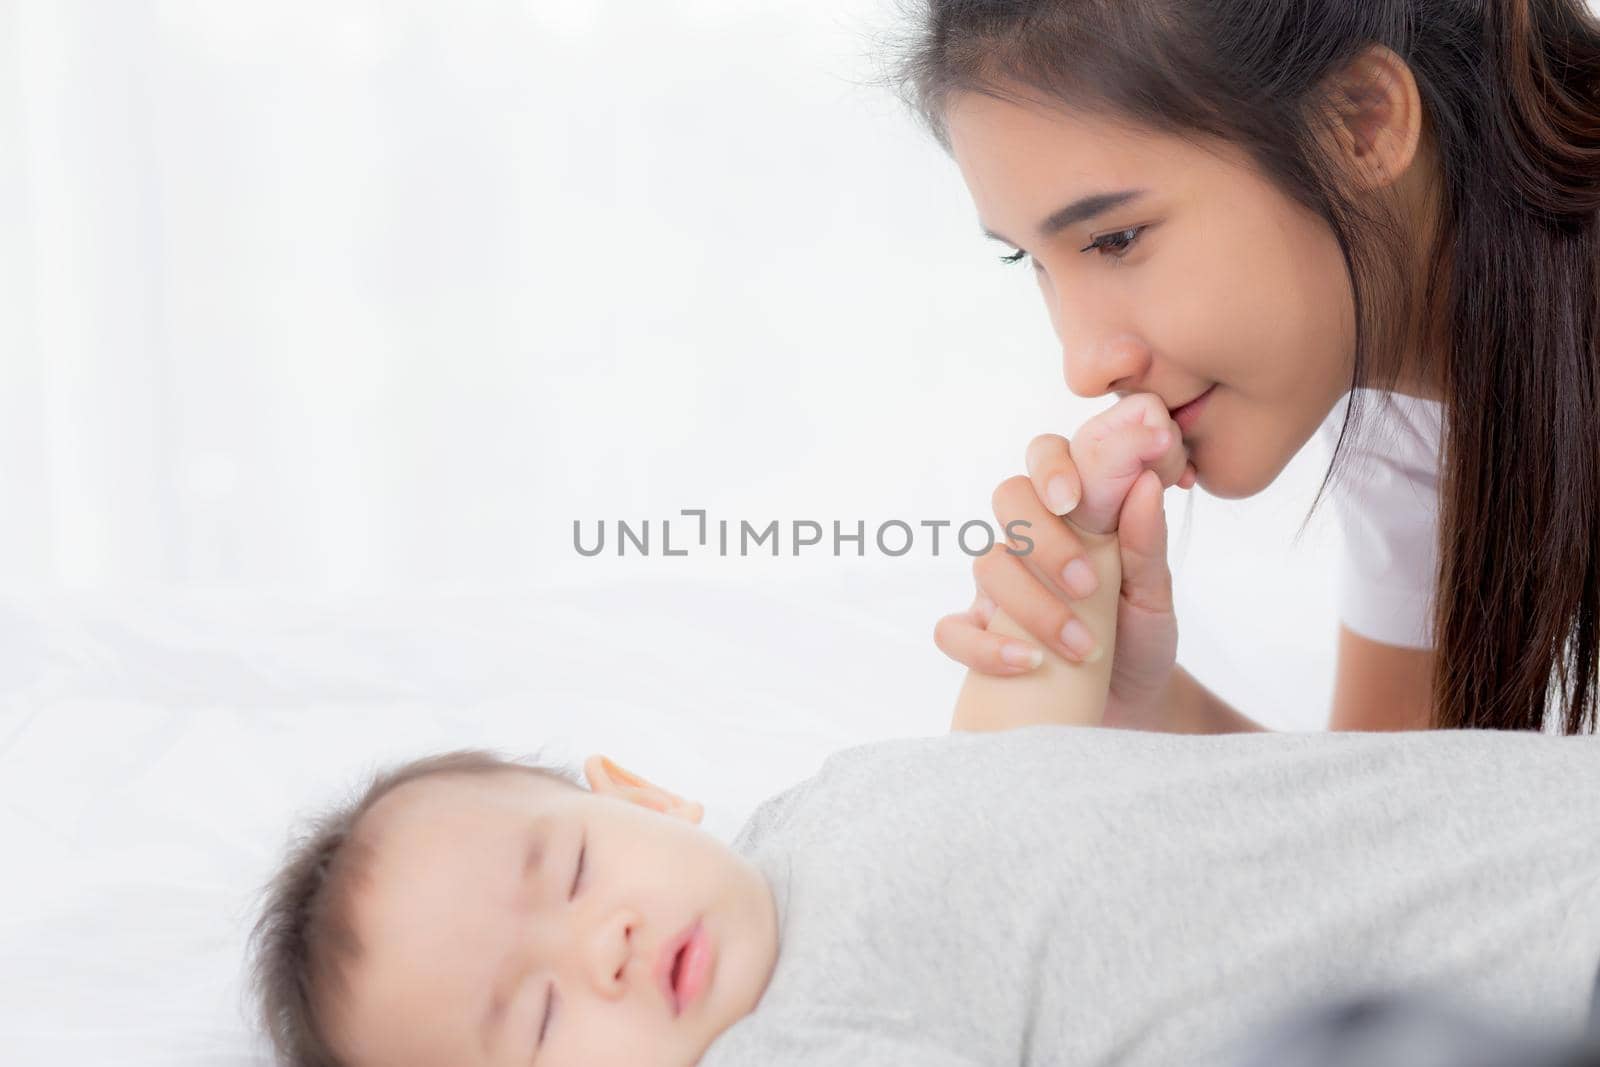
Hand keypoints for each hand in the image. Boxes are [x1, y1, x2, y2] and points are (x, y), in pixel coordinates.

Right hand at [933, 393, 1194, 728]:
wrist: (1133, 707)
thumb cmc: (1143, 639)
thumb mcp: (1155, 594)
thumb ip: (1147, 543)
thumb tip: (1144, 485)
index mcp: (1075, 514)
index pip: (1049, 458)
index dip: (1052, 467)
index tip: (1074, 500)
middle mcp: (1030, 539)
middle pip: (1009, 497)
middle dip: (1042, 538)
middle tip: (1086, 584)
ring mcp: (1000, 586)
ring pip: (987, 562)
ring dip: (1034, 604)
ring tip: (1082, 645)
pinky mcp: (981, 635)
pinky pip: (952, 628)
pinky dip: (984, 646)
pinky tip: (1028, 662)